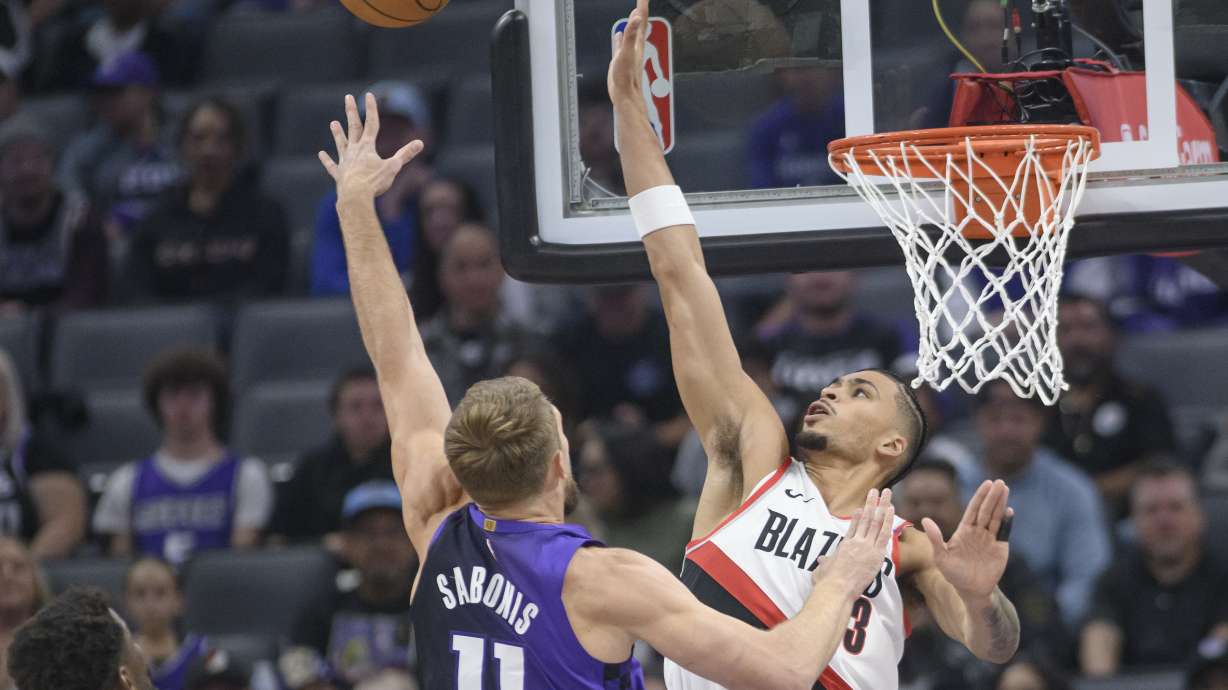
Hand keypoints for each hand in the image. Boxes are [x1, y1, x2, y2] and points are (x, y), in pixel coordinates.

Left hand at [319, 93, 423, 199]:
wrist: (355, 197)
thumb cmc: (374, 182)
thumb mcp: (393, 167)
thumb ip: (406, 154)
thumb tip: (420, 143)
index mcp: (368, 147)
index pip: (372, 123)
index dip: (372, 109)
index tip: (370, 95)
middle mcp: (354, 151)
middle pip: (353, 128)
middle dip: (351, 112)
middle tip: (347, 97)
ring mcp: (345, 162)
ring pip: (341, 144)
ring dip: (337, 133)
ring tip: (333, 123)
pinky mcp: (339, 174)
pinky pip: (332, 165)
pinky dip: (327, 160)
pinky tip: (321, 154)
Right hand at [608, 0, 649, 110]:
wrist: (625, 94)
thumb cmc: (626, 77)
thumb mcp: (627, 53)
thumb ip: (631, 35)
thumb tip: (636, 18)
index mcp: (637, 42)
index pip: (641, 18)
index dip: (642, 5)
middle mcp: (635, 44)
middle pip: (639, 22)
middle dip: (640, 8)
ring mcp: (629, 51)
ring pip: (633, 31)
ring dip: (633, 20)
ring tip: (634, 11)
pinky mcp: (622, 58)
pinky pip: (622, 43)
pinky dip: (622, 36)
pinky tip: (619, 34)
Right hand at [816, 488, 894, 594]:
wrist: (836, 588)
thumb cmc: (827, 581)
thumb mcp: (823, 569)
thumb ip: (825, 562)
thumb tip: (821, 560)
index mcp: (844, 545)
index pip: (853, 528)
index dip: (857, 517)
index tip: (861, 508)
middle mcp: (856, 542)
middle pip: (865, 519)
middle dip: (871, 504)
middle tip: (875, 491)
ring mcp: (866, 546)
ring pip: (875, 522)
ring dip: (881, 506)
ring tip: (886, 493)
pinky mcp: (875, 554)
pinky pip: (883, 534)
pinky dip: (887, 520)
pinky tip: (890, 509)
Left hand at [923, 479, 1011, 599]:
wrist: (971, 590)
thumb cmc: (953, 574)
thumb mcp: (940, 556)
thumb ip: (935, 538)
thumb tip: (925, 519)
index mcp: (964, 530)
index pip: (973, 509)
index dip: (980, 496)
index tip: (987, 483)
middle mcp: (978, 531)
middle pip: (986, 510)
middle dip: (993, 496)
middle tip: (1000, 482)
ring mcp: (990, 539)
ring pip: (996, 518)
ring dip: (1001, 504)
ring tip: (1006, 489)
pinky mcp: (1000, 548)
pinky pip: (1004, 532)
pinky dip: (1007, 522)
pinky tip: (1009, 511)